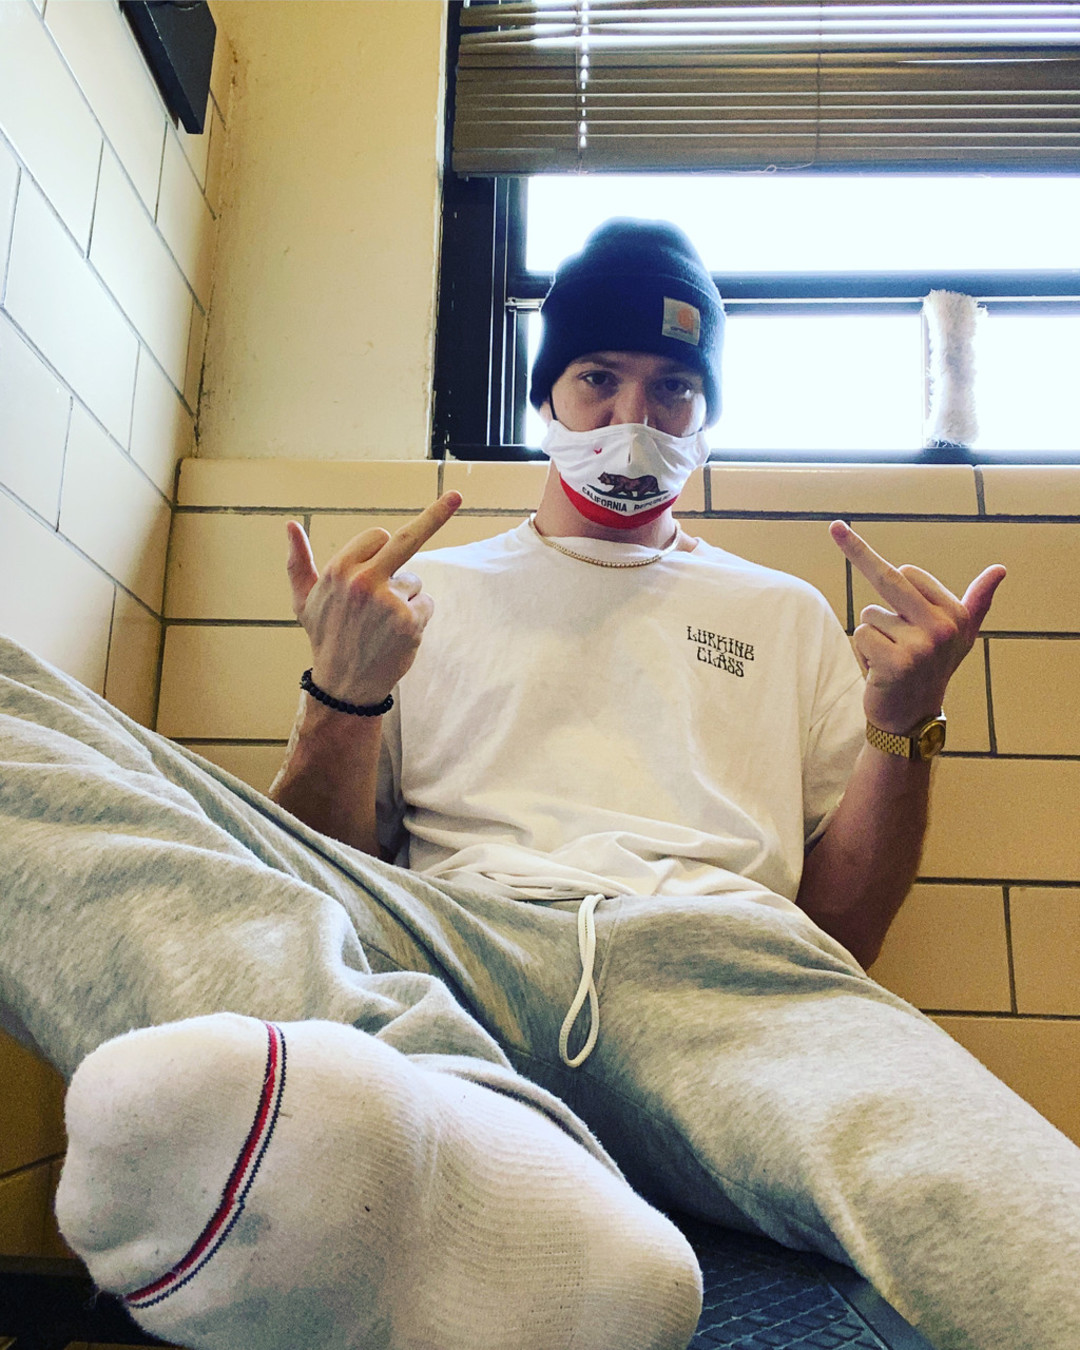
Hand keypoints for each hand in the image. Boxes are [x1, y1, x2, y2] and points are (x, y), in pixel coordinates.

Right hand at [286, 492, 461, 705]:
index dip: (380, 549)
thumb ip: (298, 562)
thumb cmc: (324, 637)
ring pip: (415, 582)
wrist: (344, 685)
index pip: (379, 536)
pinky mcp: (410, 622)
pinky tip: (397, 634)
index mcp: (340, 569)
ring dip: (406, 598)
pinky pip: (426, 604)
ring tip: (382, 624)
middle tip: (456, 496)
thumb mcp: (303, 600)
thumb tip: (290, 524)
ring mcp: (389, 602)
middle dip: (435, 515)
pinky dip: (418, 617)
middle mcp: (364, 581)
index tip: (382, 552)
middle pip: (408, 539)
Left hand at [829, 521, 1005, 732]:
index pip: (909, 573)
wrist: (912, 717)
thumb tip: (1000, 569)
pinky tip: (881, 671)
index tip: (892, 582)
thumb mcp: (962, 635)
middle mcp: (943, 628)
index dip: (895, 581)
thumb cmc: (932, 668)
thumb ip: (978, 601)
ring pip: (870, 615)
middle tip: (836, 532)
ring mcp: (921, 646)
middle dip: (858, 551)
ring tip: (891, 659)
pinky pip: (862, 635)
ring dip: (873, 637)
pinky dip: (864, 652)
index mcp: (957, 615)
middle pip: (889, 579)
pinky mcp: (897, 663)